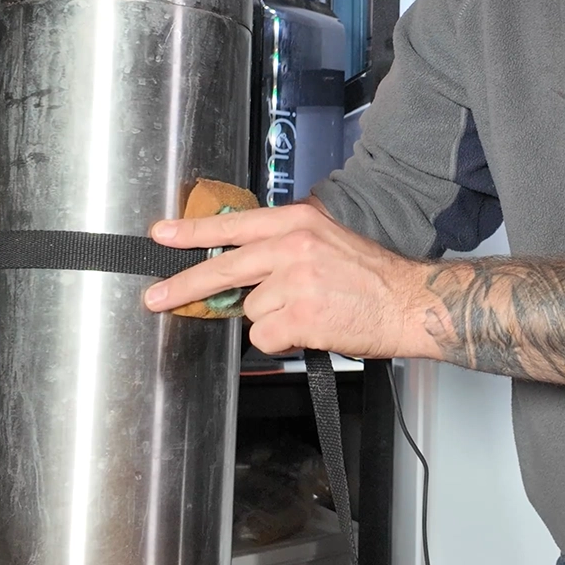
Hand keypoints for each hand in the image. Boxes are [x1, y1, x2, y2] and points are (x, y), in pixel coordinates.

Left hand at [144, 202, 440, 360]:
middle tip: (155, 298)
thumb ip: (282, 247)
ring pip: (251, 311)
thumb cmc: (371, 277)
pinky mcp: (300, 316)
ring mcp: (295, 282)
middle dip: (184, 286)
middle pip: (223, 269)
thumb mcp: (326, 240)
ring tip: (309, 313)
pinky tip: (310, 330)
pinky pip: (265, 338)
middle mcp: (293, 246)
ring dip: (272, 321)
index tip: (161, 236)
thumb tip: (238, 268)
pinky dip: (283, 342)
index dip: (192, 232)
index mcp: (298, 222)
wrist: (409, 302)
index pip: (234, 225)